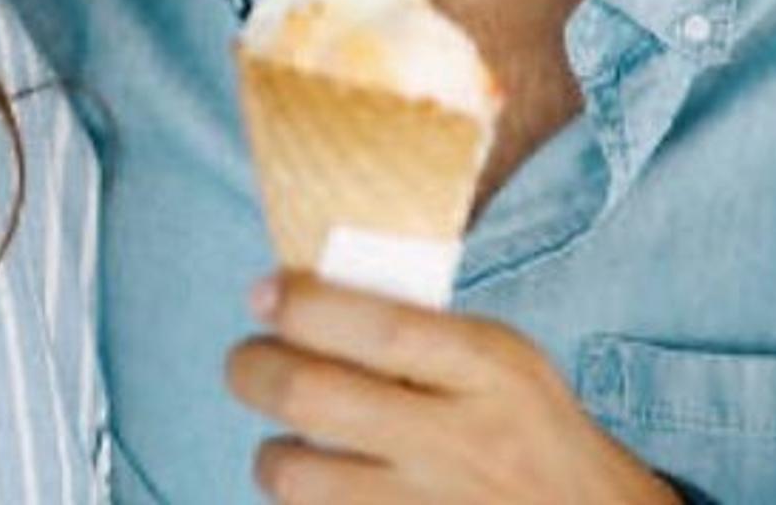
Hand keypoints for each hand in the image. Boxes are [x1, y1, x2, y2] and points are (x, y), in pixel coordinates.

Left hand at [226, 272, 678, 504]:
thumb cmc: (527, 428)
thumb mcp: (501, 360)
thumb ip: (414, 327)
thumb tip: (295, 292)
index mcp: (489, 371)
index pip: (380, 327)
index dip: (303, 306)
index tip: (263, 293)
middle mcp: (463, 442)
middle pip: (316, 398)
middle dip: (254, 370)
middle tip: (249, 362)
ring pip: (299, 478)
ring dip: (274, 455)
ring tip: (289, 443)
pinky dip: (306, 502)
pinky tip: (323, 487)